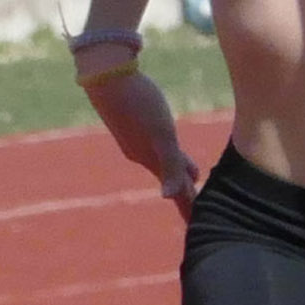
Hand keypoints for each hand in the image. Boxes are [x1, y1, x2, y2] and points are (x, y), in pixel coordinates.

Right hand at [79, 61, 200, 212]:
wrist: (107, 75)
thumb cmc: (139, 103)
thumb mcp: (160, 134)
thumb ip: (169, 164)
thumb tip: (168, 197)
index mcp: (152, 159)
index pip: (177, 192)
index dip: (189, 209)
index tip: (198, 228)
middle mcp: (143, 154)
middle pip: (171, 181)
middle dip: (185, 198)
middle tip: (195, 216)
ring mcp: (138, 140)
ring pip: (166, 164)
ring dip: (180, 178)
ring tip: (192, 186)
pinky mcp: (136, 125)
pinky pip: (160, 147)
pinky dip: (172, 157)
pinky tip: (174, 153)